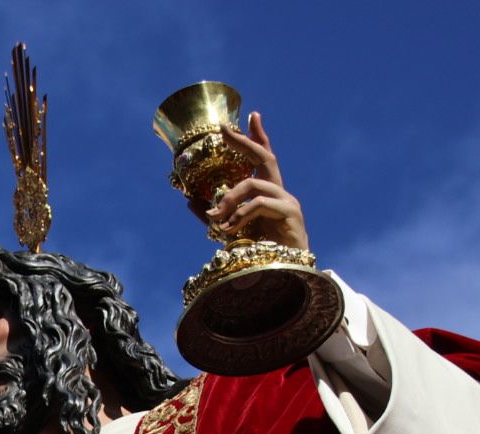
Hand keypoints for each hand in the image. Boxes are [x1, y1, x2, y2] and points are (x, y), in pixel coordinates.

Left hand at [189, 111, 309, 250]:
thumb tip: (189, 199)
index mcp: (269, 192)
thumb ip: (214, 215)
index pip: (264, 157)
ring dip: (229, 198)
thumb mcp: (231, 230)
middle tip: (225, 130)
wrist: (283, 273)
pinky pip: (259, 204)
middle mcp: (280, 191)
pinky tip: (229, 228)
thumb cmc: (261, 252)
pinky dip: (240, 214)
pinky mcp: (289, 214)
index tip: (252, 115)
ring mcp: (287, 201)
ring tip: (215, 216)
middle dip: (244, 142)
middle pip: (264, 157)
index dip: (259, 137)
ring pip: (253, 184)